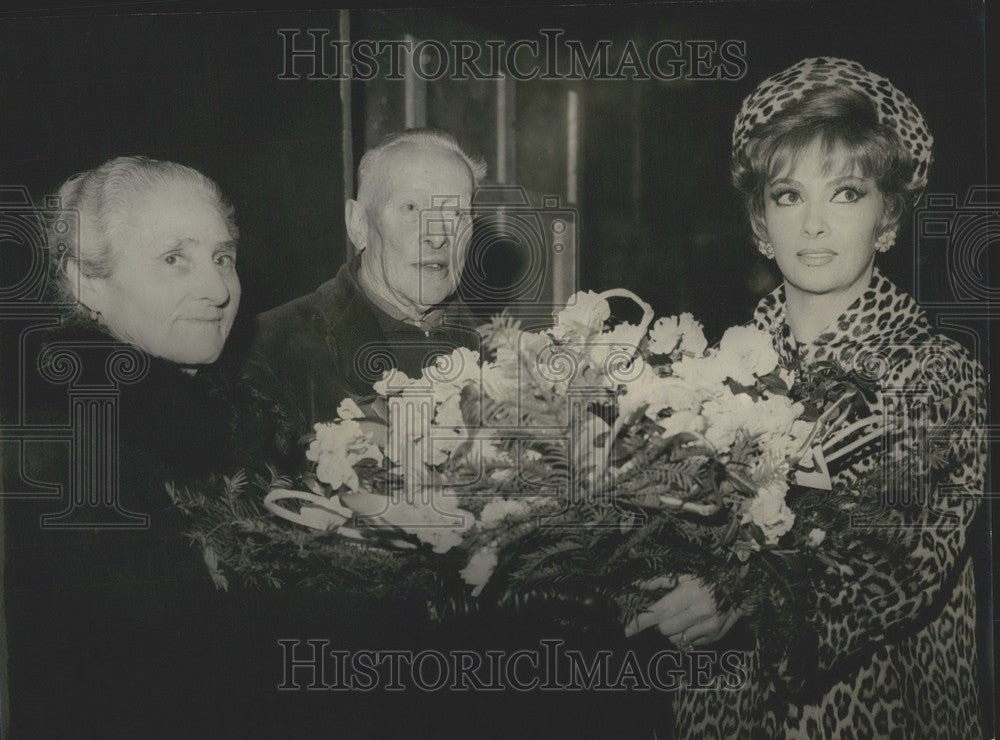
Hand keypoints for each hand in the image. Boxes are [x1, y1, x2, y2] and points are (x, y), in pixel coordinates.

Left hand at [623, 574, 742, 648]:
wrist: (740, 585)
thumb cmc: (708, 576)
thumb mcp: (684, 574)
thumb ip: (659, 580)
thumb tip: (637, 585)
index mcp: (689, 594)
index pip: (657, 613)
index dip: (639, 623)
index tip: (626, 631)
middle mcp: (700, 612)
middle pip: (665, 629)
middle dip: (660, 623)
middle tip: (666, 612)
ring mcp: (709, 626)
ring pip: (677, 640)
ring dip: (673, 631)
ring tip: (681, 617)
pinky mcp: (716, 636)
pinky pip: (691, 644)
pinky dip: (687, 636)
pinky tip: (693, 623)